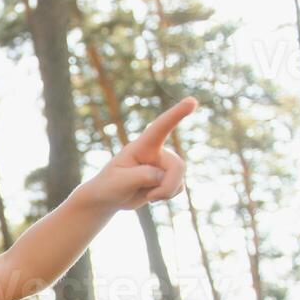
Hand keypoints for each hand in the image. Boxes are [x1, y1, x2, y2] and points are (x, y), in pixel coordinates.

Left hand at [84, 97, 196, 211]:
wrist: (108, 198)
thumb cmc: (109, 185)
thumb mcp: (119, 182)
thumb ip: (141, 176)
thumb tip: (162, 175)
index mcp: (141, 146)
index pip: (160, 128)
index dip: (176, 114)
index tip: (192, 101)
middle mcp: (156, 152)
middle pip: (177, 165)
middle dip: (169, 185)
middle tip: (152, 197)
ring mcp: (162, 165)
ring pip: (179, 179)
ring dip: (166, 193)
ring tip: (147, 196)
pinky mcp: (167, 177)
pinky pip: (179, 187)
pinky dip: (168, 196)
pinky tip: (151, 195)